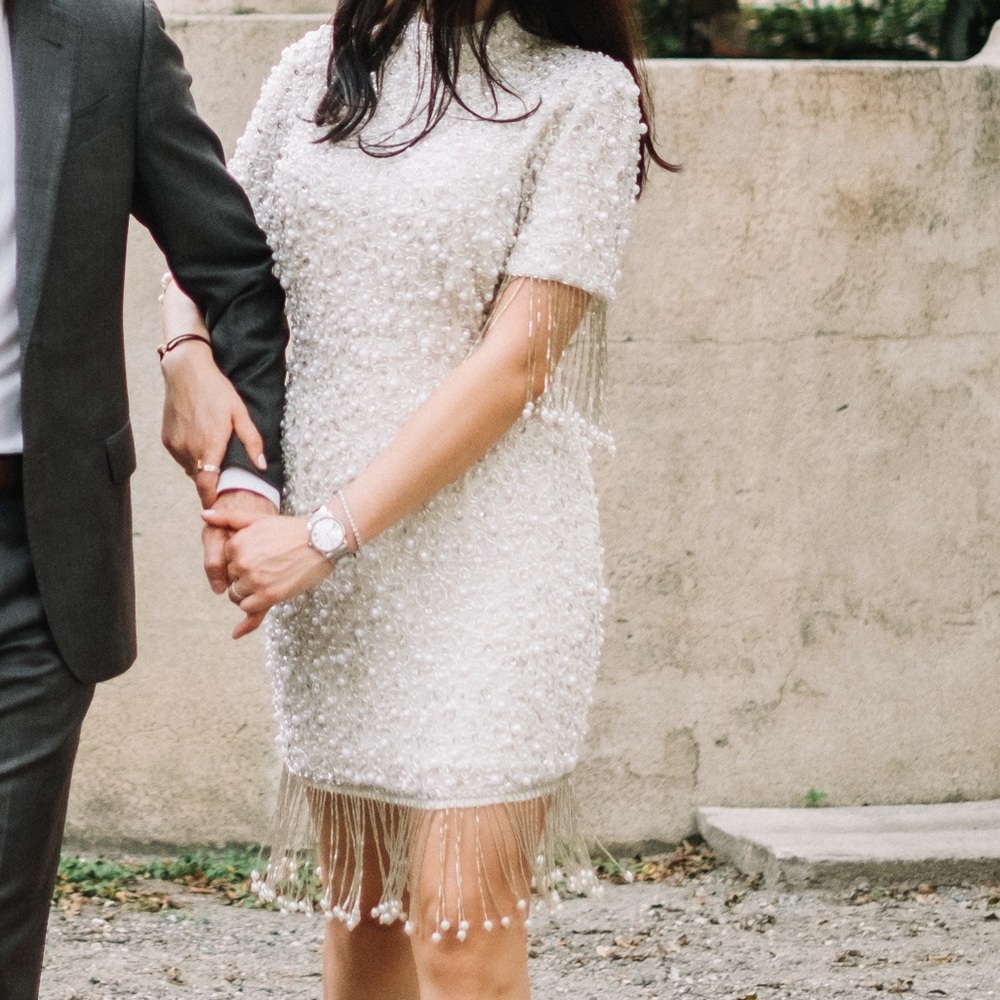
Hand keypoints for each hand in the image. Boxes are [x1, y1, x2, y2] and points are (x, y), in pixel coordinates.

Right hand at [161, 343, 268, 508]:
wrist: (186, 372)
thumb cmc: (217, 391)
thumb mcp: (241, 413)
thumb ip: (251, 442)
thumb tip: (261, 465)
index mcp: (209, 445)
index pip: (207, 485)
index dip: (212, 500)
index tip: (219, 507)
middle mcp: (189, 448)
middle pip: (200, 478)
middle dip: (211, 482)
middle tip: (225, 478)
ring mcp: (175, 445)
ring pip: (190, 469)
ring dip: (201, 468)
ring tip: (213, 455)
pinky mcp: (166, 440)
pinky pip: (181, 458)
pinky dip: (191, 456)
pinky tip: (200, 441)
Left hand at [203, 506, 332, 638]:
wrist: (322, 541)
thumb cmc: (292, 530)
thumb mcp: (259, 519)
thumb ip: (228, 518)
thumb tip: (203, 515)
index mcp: (237, 544)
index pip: (224, 562)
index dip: (240, 562)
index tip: (258, 557)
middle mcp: (243, 562)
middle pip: (231, 579)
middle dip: (243, 578)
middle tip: (267, 568)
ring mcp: (256, 580)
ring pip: (237, 595)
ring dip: (249, 592)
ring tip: (269, 580)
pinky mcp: (269, 595)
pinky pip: (248, 608)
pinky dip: (255, 604)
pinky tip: (269, 593)